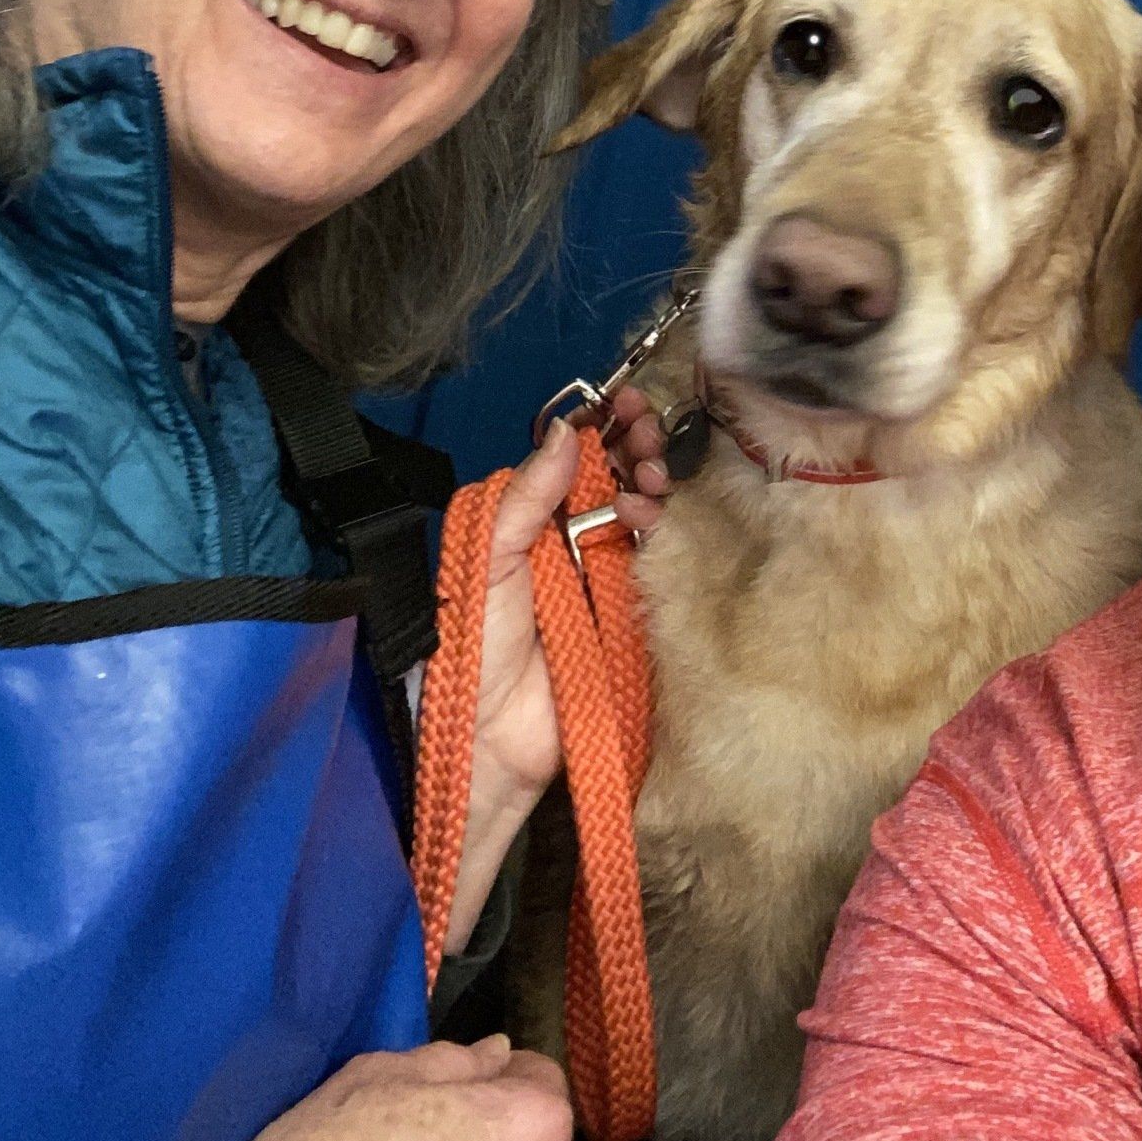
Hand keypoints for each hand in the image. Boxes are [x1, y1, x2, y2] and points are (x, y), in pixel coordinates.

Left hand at [446, 390, 670, 952]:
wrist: (496, 738)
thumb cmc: (479, 647)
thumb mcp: (490, 562)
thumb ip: (525, 498)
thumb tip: (564, 431)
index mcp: (529, 526)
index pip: (572, 462)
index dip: (601, 428)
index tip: (625, 402)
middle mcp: (570, 541)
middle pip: (615, 477)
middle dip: (635, 445)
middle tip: (647, 428)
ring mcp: (607, 574)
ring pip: (642, 509)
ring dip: (652, 478)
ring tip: (649, 474)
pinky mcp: (637, 610)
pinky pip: (658, 558)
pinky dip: (662, 527)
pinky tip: (652, 512)